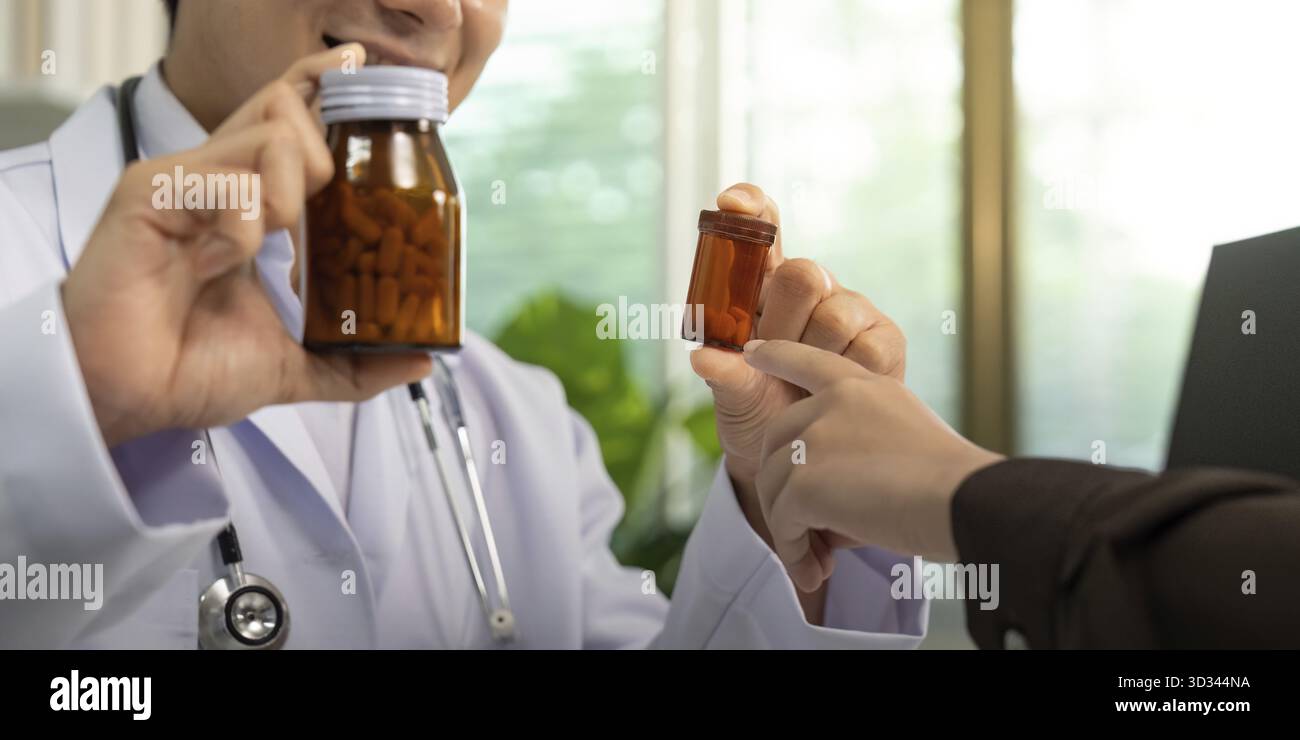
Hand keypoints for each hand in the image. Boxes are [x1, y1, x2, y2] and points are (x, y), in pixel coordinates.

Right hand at [63, 45, 431, 447]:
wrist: (133, 397)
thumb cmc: (193, 370)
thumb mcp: (296, 366)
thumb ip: (357, 363)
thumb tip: (422, 358)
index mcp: (250, 206)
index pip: (290, 124)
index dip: (323, 90)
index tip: (358, 70)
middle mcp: (218, 182)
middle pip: (286, 110)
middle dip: (322, 155)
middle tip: (306, 218)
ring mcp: (184, 183)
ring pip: (268, 137)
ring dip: (287, 196)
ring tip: (265, 245)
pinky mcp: (151, 194)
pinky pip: (226, 182)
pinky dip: (241, 225)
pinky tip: (218, 261)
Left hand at [689, 184, 907, 539]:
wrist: (815, 466)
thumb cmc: (765, 421)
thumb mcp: (736, 399)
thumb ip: (725, 373)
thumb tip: (704, 359)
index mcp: (763, 292)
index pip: (761, 235)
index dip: (752, 209)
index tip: (733, 201)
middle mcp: (810, 293)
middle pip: (803, 273)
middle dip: (783, 318)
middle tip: (773, 355)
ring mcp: (849, 311)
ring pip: (835, 310)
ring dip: (814, 354)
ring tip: (803, 385)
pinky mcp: (883, 339)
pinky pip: (867, 342)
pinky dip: (847, 372)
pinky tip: (838, 389)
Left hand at [745, 340, 1002, 592]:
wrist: (963, 502)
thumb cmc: (951, 483)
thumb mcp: (905, 434)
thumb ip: (859, 439)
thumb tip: (821, 487)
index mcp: (860, 387)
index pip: (807, 360)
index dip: (776, 356)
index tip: (752, 354)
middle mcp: (830, 403)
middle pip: (776, 441)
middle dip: (782, 487)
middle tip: (809, 531)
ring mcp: (813, 439)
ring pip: (773, 487)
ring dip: (790, 529)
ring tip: (818, 561)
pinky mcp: (804, 482)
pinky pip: (782, 522)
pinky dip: (794, 551)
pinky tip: (814, 570)